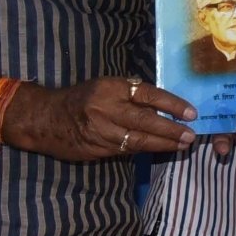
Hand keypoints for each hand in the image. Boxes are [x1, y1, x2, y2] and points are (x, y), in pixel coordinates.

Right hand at [2, 76, 196, 161]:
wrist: (44, 118)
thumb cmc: (81, 98)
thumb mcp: (104, 85)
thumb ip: (130, 92)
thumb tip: (162, 102)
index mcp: (110, 88)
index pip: (148, 95)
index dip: (172, 104)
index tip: (191, 113)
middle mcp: (106, 109)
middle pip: (146, 121)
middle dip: (171, 130)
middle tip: (191, 136)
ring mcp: (100, 132)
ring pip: (137, 140)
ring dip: (163, 144)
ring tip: (181, 145)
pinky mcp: (96, 149)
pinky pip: (126, 150)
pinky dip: (145, 150)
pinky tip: (160, 149)